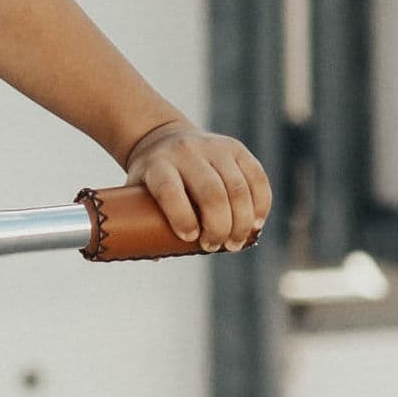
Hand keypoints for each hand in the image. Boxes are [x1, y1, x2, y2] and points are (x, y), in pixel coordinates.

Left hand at [124, 119, 270, 250]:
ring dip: (241, 222)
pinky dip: (261, 204)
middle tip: (214, 246)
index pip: (170, 189)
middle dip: (218, 227)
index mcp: (158, 165)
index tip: (189, 237)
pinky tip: (256, 224)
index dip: (181, 216)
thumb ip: (140, 224)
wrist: (164, 139)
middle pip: (211, 192)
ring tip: (234, 243)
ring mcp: (215, 147)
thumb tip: (157, 257)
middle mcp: (187, 152)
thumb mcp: (136, 193)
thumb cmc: (151, 179)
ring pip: (237, 187)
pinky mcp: (237, 149)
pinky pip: (257, 177)